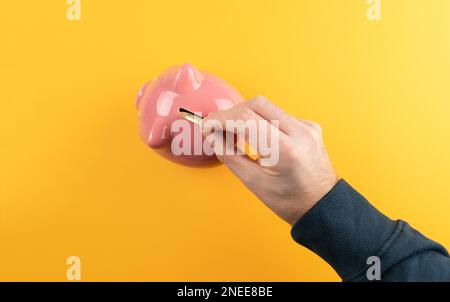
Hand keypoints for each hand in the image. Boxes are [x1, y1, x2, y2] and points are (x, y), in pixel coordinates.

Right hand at [202, 96, 338, 224]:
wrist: (322, 205)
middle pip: (257, 104)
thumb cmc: (291, 200)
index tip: (207, 125)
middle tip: (219, 129)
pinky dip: (261, 120)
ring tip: (236, 135)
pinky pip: (278, 114)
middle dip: (232, 113)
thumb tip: (213, 136)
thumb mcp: (254, 183)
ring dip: (246, 115)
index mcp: (286, 150)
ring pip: (267, 106)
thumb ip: (229, 155)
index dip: (221, 119)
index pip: (246, 119)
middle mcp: (300, 132)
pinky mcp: (308, 126)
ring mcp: (307, 127)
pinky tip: (256, 137)